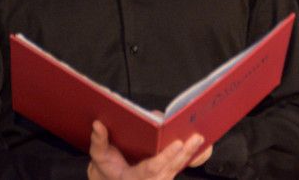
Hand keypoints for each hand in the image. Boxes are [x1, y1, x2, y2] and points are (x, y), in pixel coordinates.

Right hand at [87, 120, 205, 179]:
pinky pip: (180, 165)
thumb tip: (98, 124)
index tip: (177, 143)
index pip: (153, 168)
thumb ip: (99, 142)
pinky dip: (191, 155)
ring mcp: (161, 178)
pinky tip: (200, 143)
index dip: (165, 156)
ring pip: (179, 166)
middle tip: (196, 137)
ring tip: (200, 137)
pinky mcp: (167, 173)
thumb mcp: (99, 158)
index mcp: (135, 178)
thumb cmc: (107, 170)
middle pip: (171, 167)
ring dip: (191, 153)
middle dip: (185, 153)